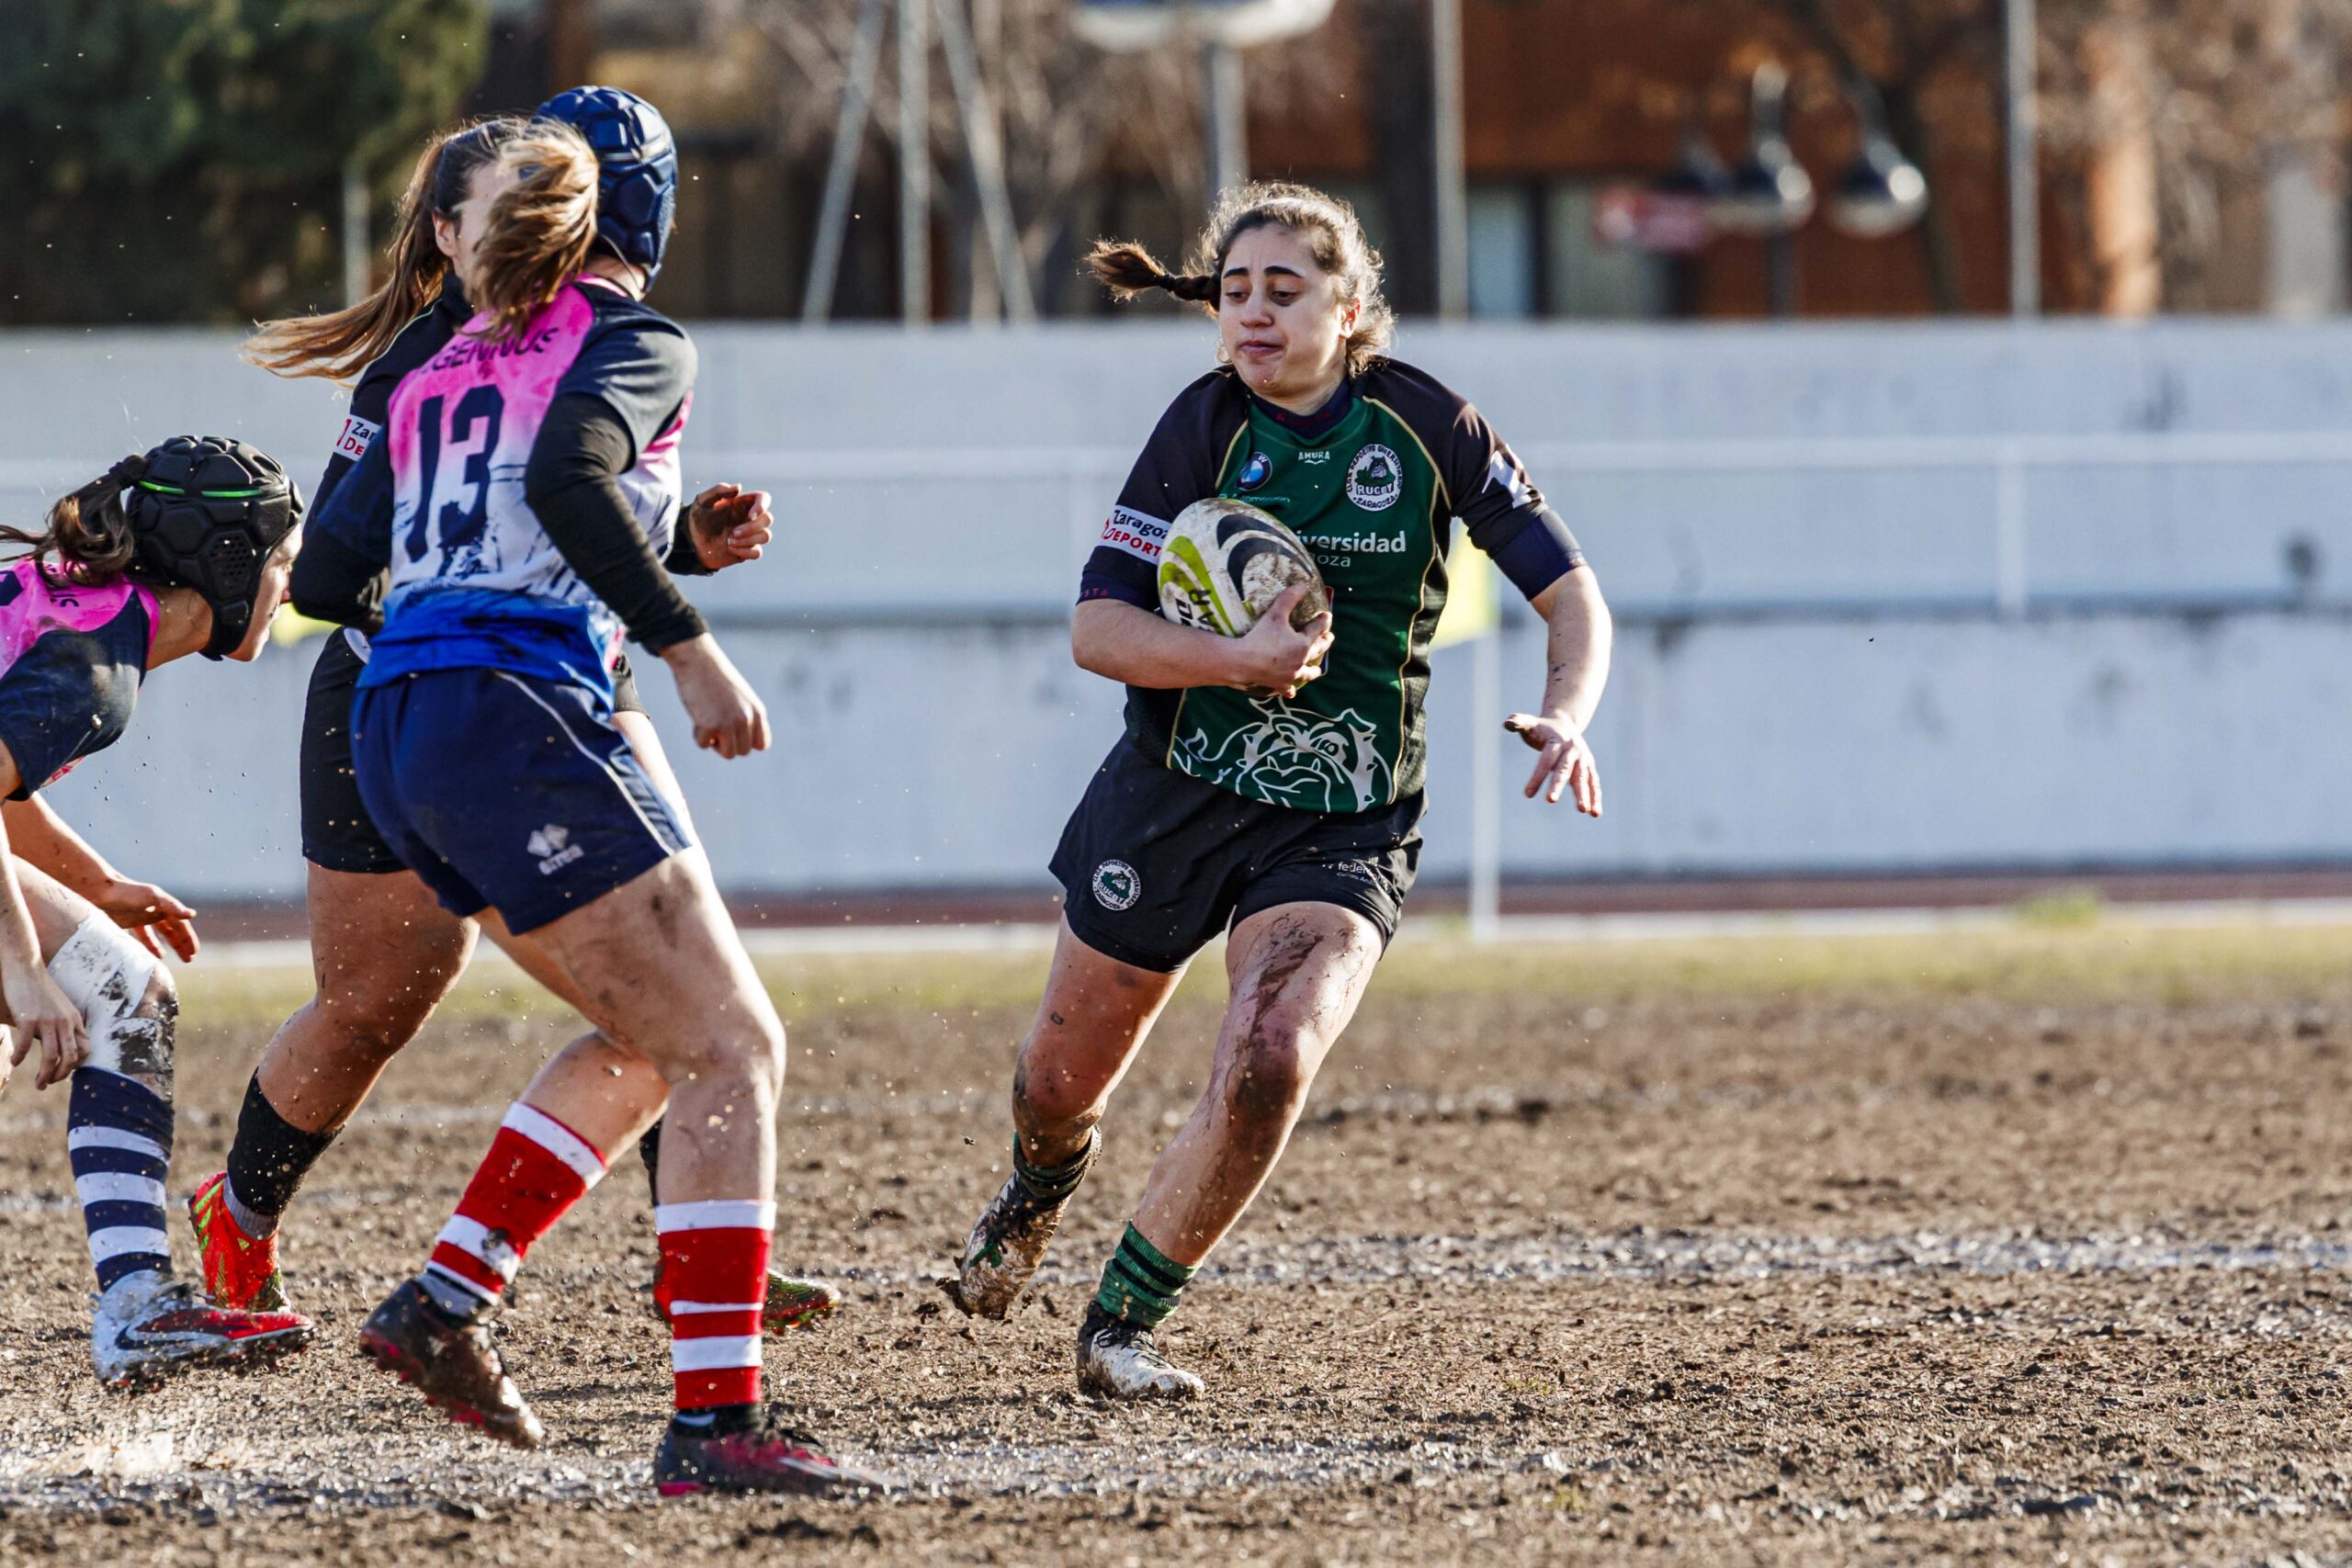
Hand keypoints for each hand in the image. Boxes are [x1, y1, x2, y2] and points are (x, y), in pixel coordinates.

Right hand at [3, 961, 86, 1091]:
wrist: (27, 967)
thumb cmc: (40, 990)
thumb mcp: (60, 1008)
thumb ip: (63, 1026)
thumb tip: (59, 1048)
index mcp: (74, 1020)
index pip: (85, 1050)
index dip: (76, 1067)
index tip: (63, 1075)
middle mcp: (65, 1022)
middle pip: (70, 1058)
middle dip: (60, 1076)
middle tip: (47, 1084)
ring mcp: (47, 1021)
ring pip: (51, 1057)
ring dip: (44, 1075)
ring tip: (37, 1084)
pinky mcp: (28, 1018)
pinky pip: (24, 1045)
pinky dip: (19, 1057)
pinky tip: (14, 1062)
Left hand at [94, 879, 198, 961]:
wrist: (97, 891)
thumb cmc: (126, 892)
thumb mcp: (152, 897)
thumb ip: (172, 906)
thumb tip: (192, 915)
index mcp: (164, 905)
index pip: (180, 925)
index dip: (188, 938)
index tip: (194, 952)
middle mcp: (154, 911)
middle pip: (172, 930)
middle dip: (181, 944)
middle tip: (189, 959)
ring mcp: (140, 917)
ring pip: (157, 934)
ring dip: (165, 946)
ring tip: (170, 959)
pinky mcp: (127, 922)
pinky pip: (141, 937)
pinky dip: (147, 946)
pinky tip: (149, 955)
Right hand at [662, 635, 770, 758]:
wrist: (698, 660)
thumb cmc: (716, 677)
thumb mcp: (741, 697)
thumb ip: (746, 718)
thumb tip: (740, 743)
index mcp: (758, 712)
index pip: (762, 745)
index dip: (746, 742)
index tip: (733, 733)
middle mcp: (748, 719)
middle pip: (742, 751)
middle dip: (727, 743)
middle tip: (715, 725)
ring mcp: (730, 723)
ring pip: (728, 754)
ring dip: (715, 743)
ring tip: (707, 723)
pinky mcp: (710, 725)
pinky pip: (704, 745)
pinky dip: (698, 736)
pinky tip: (697, 718)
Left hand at [686, 484, 773, 571]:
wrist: (692, 543)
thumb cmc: (697, 519)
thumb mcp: (703, 502)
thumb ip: (718, 491)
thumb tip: (738, 487)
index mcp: (742, 504)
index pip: (764, 499)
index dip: (763, 505)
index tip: (751, 515)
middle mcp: (749, 518)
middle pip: (768, 519)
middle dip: (752, 527)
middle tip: (733, 532)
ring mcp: (750, 535)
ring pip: (765, 536)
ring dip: (748, 540)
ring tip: (728, 541)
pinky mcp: (747, 550)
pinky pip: (757, 552)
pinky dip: (745, 551)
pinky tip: (731, 549)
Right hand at [1227, 584, 1334, 698]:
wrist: (1243, 662)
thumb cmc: (1260, 637)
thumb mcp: (1275, 614)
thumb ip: (1289, 599)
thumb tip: (1302, 585)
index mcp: (1303, 644)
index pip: (1317, 630)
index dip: (1323, 621)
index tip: (1327, 615)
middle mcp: (1300, 661)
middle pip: (1317, 651)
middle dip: (1324, 643)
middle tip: (1329, 638)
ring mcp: (1291, 675)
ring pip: (1307, 673)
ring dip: (1313, 670)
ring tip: (1318, 670)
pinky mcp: (1279, 684)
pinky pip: (1288, 688)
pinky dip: (1290, 689)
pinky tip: (1292, 691)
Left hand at [1504, 711, 1601, 815]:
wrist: (1566, 724)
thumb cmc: (1543, 729)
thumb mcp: (1531, 724)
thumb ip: (1519, 722)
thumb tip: (1507, 723)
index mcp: (1556, 741)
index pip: (1545, 761)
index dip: (1536, 777)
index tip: (1527, 794)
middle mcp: (1572, 750)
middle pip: (1564, 769)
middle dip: (1558, 785)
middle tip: (1550, 800)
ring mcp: (1583, 759)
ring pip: (1583, 778)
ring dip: (1584, 794)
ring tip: (1583, 810)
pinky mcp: (1589, 768)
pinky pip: (1593, 784)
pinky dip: (1596, 798)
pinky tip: (1595, 813)